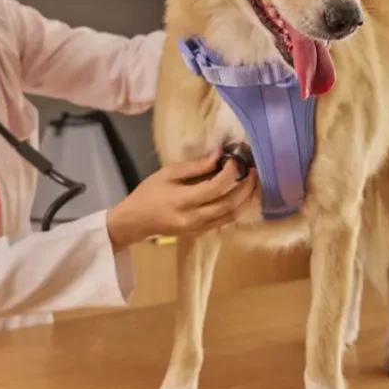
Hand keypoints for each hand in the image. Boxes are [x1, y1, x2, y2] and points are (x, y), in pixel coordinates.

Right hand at [106, 151, 257, 250]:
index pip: (216, 187)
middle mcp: (194, 218)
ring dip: (246, 200)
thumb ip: (195, 166)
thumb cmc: (148, 193)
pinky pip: (224, 222)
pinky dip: (235, 209)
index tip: (234, 160)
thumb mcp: (167, 173)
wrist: (135, 221)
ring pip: (231, 216)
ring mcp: (198, 228)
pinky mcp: (200, 233)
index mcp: (184, 201)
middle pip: (229, 204)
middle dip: (246, 187)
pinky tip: (239, 197)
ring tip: (252, 184)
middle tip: (253, 172)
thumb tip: (219, 155)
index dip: (230, 172)